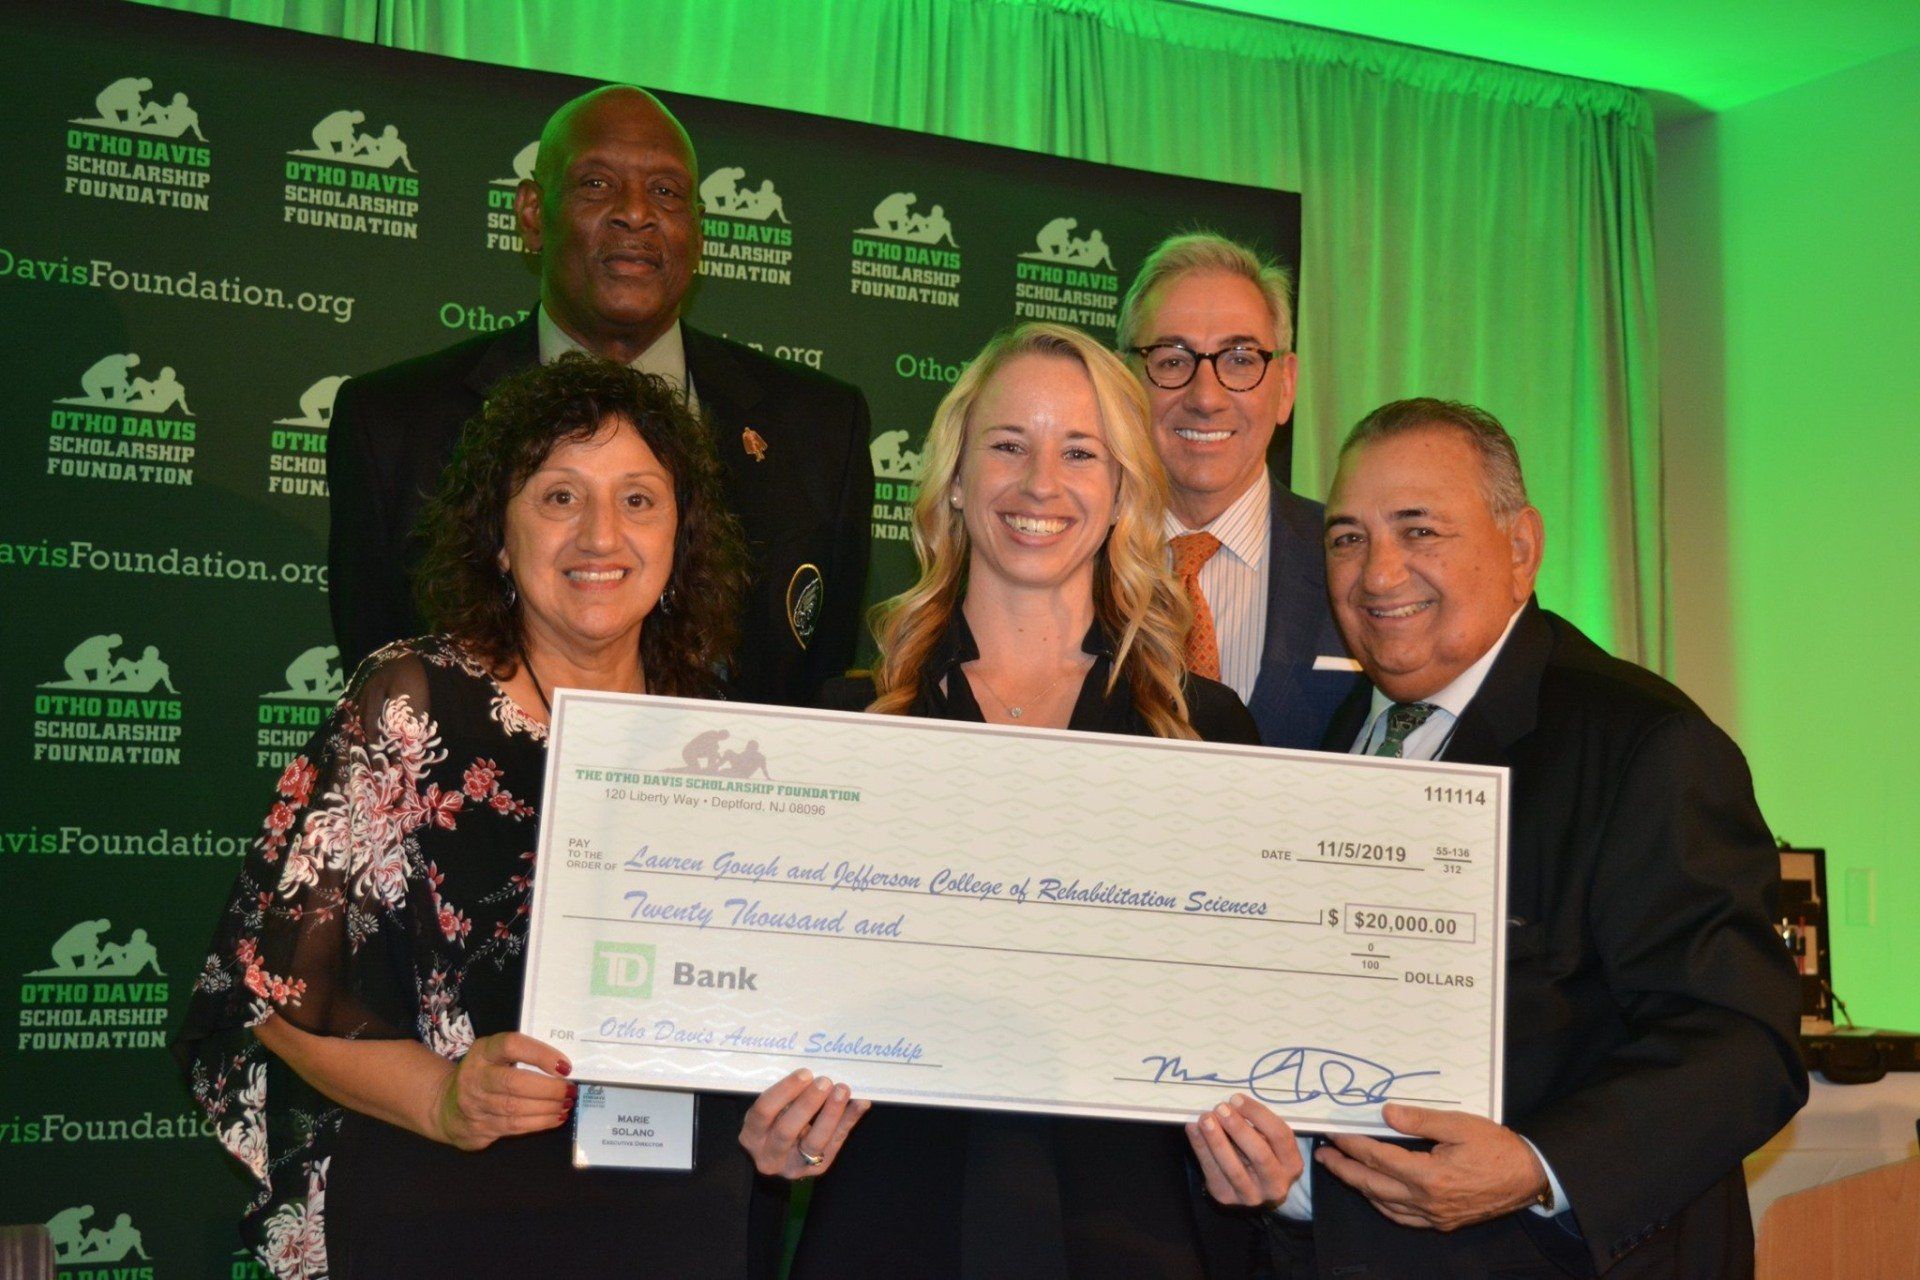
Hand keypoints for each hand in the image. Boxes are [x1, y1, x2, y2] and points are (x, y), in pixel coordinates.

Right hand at [430, 1032, 573, 1150]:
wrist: (447, 1106)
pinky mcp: (480, 1127)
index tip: (564, 1065)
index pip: (511, 1045)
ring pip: (516, 1109)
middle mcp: (475, 1077)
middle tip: (569, 1089)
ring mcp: (475, 1105)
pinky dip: (540, 1122)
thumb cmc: (484, 1074)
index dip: (540, 1054)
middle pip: (514, 1083)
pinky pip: (515, 1127)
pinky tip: (556, 1117)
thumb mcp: (494, 1056)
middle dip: (548, 1088)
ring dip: (548, 1108)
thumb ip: (521, 1055)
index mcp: (482, 1052)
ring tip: (567, 1104)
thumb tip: (563, 1066)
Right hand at [739, 1068, 868, 1178]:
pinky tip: (860, 1103)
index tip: (805, 1073)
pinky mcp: (815, 1170)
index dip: (785, 1091)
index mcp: (752, 1135)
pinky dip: (848, 1121)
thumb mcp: (770, 1111)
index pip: (764, 1112)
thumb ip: (786, 1096)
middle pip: (787, 1130)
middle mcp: (768, 1156)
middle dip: (808, 1103)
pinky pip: (834, 1144)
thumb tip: (813, 1071)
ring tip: (843, 1090)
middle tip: (825, 1081)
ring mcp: (793, 1167)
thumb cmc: (774, 1122)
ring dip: (830, 1114)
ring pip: (813, 1142)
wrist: (778, 1157)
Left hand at [1186, 1094, 1303, 1207]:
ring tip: (1205, 1119)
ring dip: (1217, 1141)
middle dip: (1238, 1129)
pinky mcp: (1227, 1197)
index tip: (1237, 1099)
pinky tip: (1193, 1129)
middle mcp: (1276, 1183)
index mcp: (1291, 1163)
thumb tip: (1232, 1103)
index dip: (1258, 1115)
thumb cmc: (1262, 1154)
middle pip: (1260, 1154)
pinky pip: (1212, 1172)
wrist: (1252, 1189)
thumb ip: (1257, 1126)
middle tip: (1221, 1108)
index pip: (1280, 1135)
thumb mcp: (1269, 1142)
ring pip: (1234, 1168)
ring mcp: (1252, 1195)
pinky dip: (1201, 1148)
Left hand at [1317, 1103, 1547, 1230]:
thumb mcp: (1460, 1125)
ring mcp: (1435, 1215)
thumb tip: (1386, 1114)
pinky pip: (1403, 1217)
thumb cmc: (1498, 1148)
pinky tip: (1375, 1193)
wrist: (1530, 1177)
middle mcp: (1427, 1201)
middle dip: (1344, 1169)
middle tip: (1323, 1157)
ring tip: (1343, 1170)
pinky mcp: (1443, 1222)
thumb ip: (1420, 1120)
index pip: (1377, 1157)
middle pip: (1372, 1185)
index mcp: (1429, 1175)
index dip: (1351, 1144)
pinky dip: (1383, 1204)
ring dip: (1360, 1187)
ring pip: (1384, 1204)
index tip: (1333, 1133)